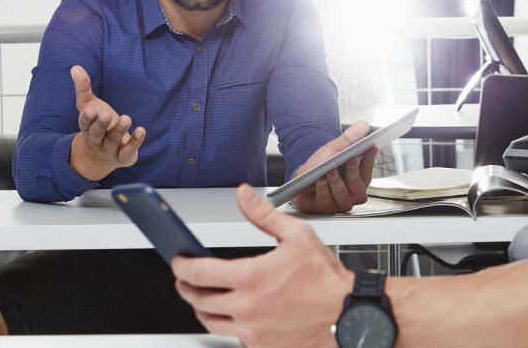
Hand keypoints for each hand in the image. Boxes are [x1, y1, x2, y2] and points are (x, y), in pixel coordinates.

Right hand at [68, 65, 145, 180]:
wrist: (101, 157)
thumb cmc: (96, 124)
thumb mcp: (88, 105)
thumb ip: (83, 87)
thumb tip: (75, 67)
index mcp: (87, 127)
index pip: (84, 123)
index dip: (87, 118)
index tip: (90, 111)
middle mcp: (96, 139)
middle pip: (97, 133)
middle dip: (101, 124)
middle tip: (106, 115)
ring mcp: (109, 149)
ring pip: (113, 141)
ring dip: (119, 130)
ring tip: (127, 118)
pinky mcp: (123, 156)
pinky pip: (128, 151)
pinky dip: (135, 142)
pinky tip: (141, 130)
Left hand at [172, 184, 354, 347]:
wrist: (348, 314)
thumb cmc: (326, 278)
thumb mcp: (296, 235)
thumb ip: (263, 214)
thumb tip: (243, 194)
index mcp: (251, 277)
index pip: (199, 273)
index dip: (181, 266)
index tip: (179, 261)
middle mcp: (247, 307)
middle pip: (198, 299)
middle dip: (186, 286)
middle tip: (185, 278)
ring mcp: (252, 330)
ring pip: (210, 321)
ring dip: (201, 307)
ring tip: (202, 296)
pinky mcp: (260, 345)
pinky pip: (231, 335)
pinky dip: (225, 323)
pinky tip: (230, 313)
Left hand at [289, 120, 377, 214]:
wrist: (301, 178)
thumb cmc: (320, 166)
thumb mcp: (333, 150)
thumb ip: (349, 139)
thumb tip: (363, 125)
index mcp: (358, 180)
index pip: (368, 171)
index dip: (370, 159)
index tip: (371, 147)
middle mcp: (351, 194)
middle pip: (358, 187)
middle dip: (353, 172)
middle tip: (351, 159)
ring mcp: (339, 203)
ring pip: (343, 197)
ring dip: (337, 182)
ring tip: (330, 170)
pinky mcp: (325, 208)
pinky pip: (327, 201)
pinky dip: (323, 189)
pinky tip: (320, 180)